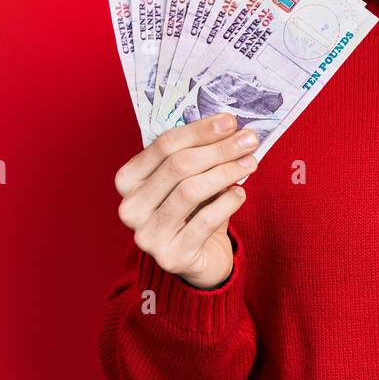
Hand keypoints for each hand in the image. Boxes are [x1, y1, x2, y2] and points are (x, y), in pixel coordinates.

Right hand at [113, 114, 259, 289]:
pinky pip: (204, 221)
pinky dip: (226, 203)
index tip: (230, 121)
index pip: (164, 145)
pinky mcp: (171, 256)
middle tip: (249, 140)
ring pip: (190, 191)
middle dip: (219, 149)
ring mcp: (147, 235)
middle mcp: (130, 208)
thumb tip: (231, 128)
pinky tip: (240, 193)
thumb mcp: (188, 179)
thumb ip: (198, 155)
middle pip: (178, 166)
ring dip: (226, 172)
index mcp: (128, 180)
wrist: (199, 258)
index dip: (200, 131)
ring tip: (250, 163)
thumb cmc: (194, 210)